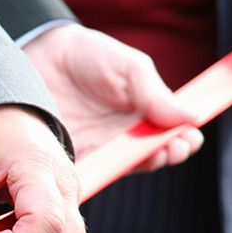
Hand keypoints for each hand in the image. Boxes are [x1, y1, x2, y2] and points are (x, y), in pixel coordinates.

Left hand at [22, 24, 203, 170]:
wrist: (40, 57)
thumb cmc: (88, 57)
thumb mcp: (129, 67)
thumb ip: (155, 94)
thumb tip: (191, 117)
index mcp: (144, 115)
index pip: (171, 135)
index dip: (184, 140)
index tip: (188, 138)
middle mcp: (124, 137)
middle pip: (153, 156)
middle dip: (168, 155)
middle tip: (172, 149)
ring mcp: (99, 150)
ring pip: (125, 169)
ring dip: (141, 166)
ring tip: (151, 155)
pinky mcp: (73, 158)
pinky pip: (91, 174)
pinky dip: (102, 175)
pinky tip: (111, 166)